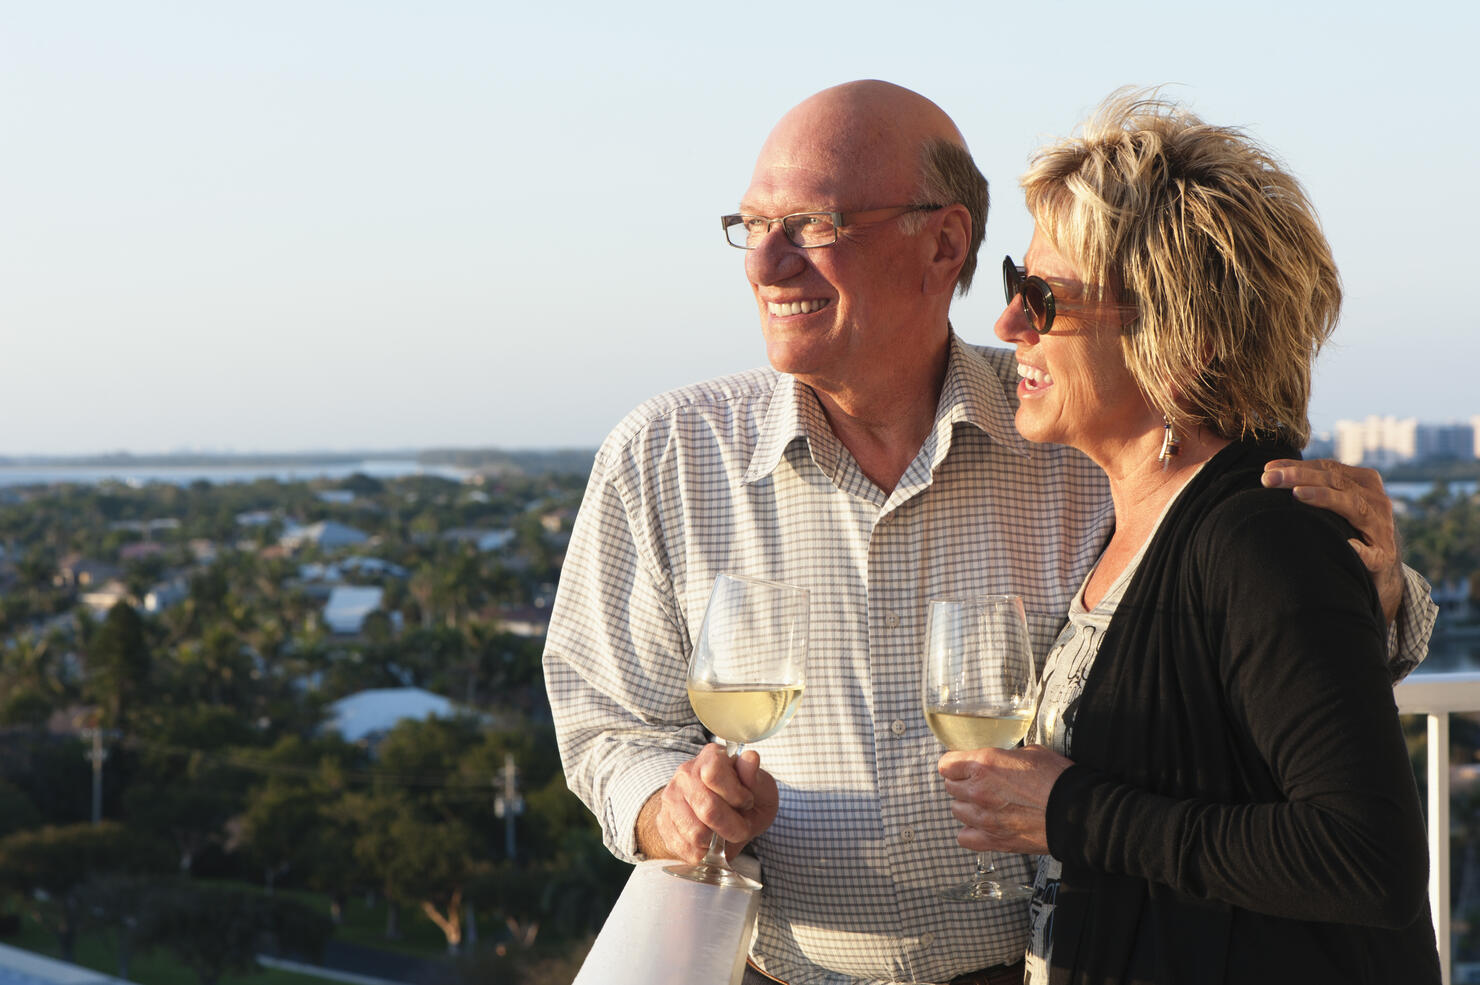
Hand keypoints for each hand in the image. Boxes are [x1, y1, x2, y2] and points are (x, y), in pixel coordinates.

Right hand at [636, 743, 778, 863]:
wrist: (719, 814)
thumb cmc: (742, 800)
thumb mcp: (759, 788)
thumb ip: (754, 777)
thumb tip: (751, 758)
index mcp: (711, 757)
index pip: (714, 773)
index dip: (735, 795)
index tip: (747, 802)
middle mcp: (686, 773)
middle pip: (707, 808)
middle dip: (732, 827)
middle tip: (741, 828)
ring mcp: (671, 797)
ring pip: (695, 832)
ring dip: (716, 842)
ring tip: (723, 834)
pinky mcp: (663, 821)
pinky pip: (683, 847)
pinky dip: (701, 852)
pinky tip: (709, 844)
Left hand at [938, 745, 1071, 855]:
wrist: (1078, 812)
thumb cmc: (1059, 779)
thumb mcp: (1031, 752)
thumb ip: (1005, 758)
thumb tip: (1000, 761)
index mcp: (984, 764)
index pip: (946, 764)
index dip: (955, 764)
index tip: (962, 766)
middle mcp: (978, 791)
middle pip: (950, 787)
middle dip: (962, 783)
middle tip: (979, 784)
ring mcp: (983, 818)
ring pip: (956, 811)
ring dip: (967, 806)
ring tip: (985, 805)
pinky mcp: (993, 840)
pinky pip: (964, 837)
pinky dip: (971, 832)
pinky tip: (984, 826)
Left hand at [1262, 458, 1402, 623]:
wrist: (1382, 569)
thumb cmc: (1350, 529)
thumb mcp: (1335, 503)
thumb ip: (1312, 485)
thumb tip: (1269, 471)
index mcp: (1364, 483)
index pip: (1328, 468)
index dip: (1298, 466)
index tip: (1267, 469)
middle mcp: (1375, 501)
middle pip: (1336, 482)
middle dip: (1300, 477)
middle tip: (1269, 479)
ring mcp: (1381, 529)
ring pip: (1355, 507)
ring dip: (1325, 498)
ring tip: (1297, 495)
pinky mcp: (1383, 557)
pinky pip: (1372, 554)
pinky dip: (1361, 551)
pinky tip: (1349, 546)